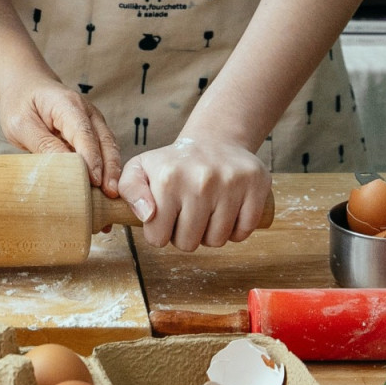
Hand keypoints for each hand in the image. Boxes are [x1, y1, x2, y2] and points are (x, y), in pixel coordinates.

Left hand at [0, 71, 123, 192]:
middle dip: (109, 167)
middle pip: (104, 140)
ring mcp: (93, 120)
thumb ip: (43, 144)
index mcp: (67, 104)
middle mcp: (86, 111)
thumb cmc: (21, 103)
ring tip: (112, 195)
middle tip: (110, 194)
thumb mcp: (21, 124)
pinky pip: (103, 148)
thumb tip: (67, 167)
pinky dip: (107, 166)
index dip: (91, 158)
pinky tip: (106, 186)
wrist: (26, 85)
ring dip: (112, 169)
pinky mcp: (92, 130)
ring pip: (108, 145)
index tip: (94, 181)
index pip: (84, 133)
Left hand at [118, 136, 272, 250]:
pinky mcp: (256, 185)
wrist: (213, 141)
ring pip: (217, 241)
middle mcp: (201, 180)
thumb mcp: (139, 169)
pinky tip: (227, 211)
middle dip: (185, 235)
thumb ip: (129, 190)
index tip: (165, 216)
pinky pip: (244, 232)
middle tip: (187, 213)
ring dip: (210, 234)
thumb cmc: (173, 163)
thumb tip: (147, 215)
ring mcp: (231, 182)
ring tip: (206, 211)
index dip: (159, 232)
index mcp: (168, 178)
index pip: (158, 238)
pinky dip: (236, 230)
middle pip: (188, 244)